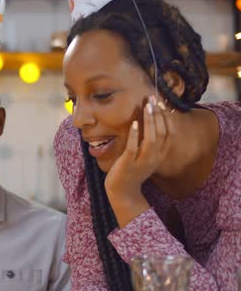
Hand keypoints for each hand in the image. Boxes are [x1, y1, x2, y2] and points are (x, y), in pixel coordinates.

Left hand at [104, 97, 172, 225]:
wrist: (122, 191)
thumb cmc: (132, 171)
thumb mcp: (145, 157)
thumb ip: (149, 143)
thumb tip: (149, 123)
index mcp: (159, 155)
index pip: (169, 133)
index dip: (167, 118)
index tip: (162, 103)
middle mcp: (154, 158)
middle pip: (162, 133)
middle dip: (159, 115)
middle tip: (153, 99)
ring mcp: (142, 161)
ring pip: (151, 139)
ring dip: (150, 121)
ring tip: (147, 106)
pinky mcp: (128, 163)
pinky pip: (133, 147)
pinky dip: (134, 134)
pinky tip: (134, 122)